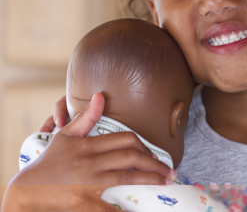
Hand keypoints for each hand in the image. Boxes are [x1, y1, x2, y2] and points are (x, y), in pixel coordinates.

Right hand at [1, 93, 176, 210]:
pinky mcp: (84, 202)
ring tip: (166, 181)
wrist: (27, 190)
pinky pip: (109, 207)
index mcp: (88, 145)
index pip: (125, 139)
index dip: (145, 145)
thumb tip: (101, 95)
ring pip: (127, 177)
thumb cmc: (49, 162)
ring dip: (151, 178)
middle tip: (170, 170)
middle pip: (131, 157)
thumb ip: (86, 118)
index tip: (155, 153)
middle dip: (155, 162)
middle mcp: (90, 162)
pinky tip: (139, 210)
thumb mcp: (65, 136)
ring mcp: (88, 182)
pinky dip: (125, 210)